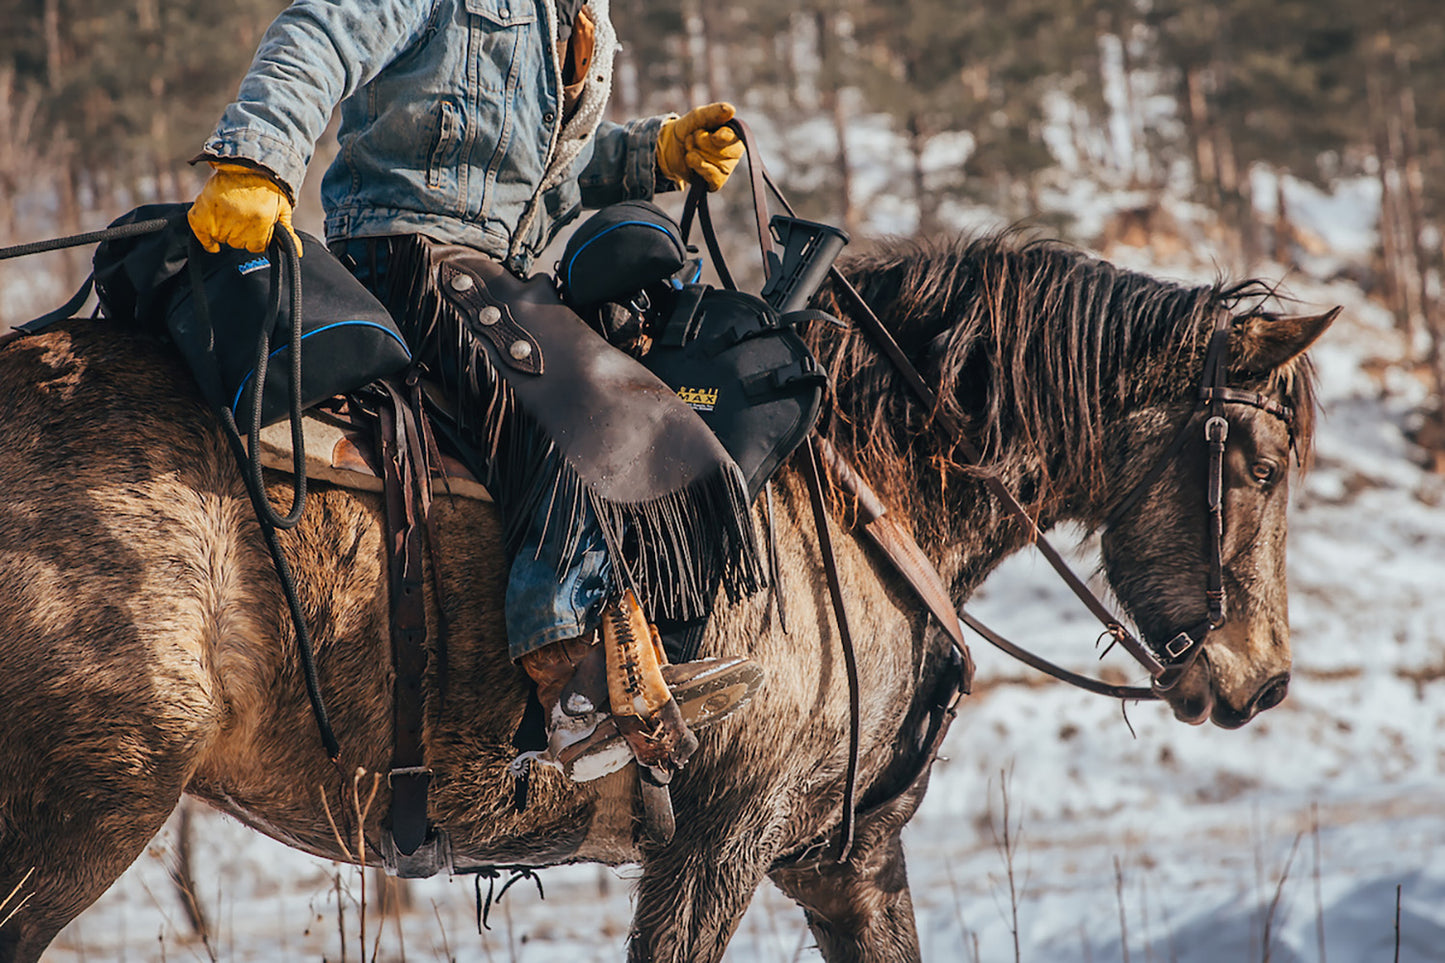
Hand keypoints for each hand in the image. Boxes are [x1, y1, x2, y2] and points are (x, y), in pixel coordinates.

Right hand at [187, 162, 301, 255]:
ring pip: (221, 238)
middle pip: (237, 243)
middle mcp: (239, 220)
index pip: (256, 247)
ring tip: (232, 217)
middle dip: (241, 234)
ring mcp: (220, 214)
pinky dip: (204, 238)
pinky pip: (200, 231)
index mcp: (261, 221)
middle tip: (243, 218)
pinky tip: (212, 243)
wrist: (248, 162)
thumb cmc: (269, 187)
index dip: (256, 239)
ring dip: (225, 232)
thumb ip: (288, 233)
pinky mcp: (204, 207)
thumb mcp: (283, 208)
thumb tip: (299, 253)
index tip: (256, 229)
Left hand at [656, 102, 744, 191]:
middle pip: (722, 150)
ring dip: (695, 152)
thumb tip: (731, 110)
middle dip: (701, 142)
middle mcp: (733, 152)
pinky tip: (691, 159)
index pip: (735, 137)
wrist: (669, 147)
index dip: (724, 137)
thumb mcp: (697, 117)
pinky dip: (698, 166)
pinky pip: (712, 177)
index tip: (714, 136)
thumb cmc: (688, 129)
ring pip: (713, 162)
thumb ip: (712, 112)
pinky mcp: (716, 182)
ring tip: (690, 148)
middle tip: (694, 137)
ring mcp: (726, 168)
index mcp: (733, 134)